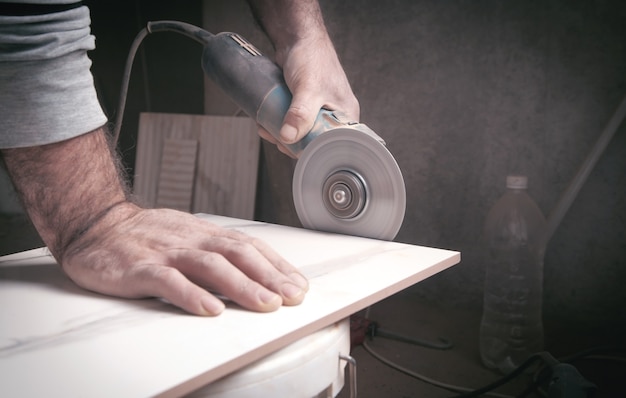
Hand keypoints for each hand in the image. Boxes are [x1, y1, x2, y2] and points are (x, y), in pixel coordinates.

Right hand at [61, 203, 308, 315]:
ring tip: (265, 304)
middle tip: (292, 297)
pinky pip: (168, 281)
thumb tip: (255, 274)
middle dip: (269, 275)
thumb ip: (215, 253)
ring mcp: (165, 253)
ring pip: (210, 266)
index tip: (298, 285)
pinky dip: (191, 295)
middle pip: (237, 254)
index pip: (248, 246)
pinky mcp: (139, 268)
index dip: (276, 265)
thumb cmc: (146, 236)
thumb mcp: (187, 237)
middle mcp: (190, 240)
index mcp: (204, 233)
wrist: (95, 225)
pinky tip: (209, 309)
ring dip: (241, 285)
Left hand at [258, 35, 359, 156]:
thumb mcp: (308, 88)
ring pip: (300, 132)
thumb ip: (300, 113)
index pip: (331, 145)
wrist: (297, 37)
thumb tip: (288, 137)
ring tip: (266, 128)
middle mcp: (334, 115)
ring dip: (281, 134)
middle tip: (274, 137)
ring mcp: (318, 110)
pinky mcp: (303, 105)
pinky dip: (279, 124)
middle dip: (291, 142)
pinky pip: (292, 121)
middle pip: (313, 141)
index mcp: (346, 116)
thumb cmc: (312, 57)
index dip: (310, 150)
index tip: (290, 148)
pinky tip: (266, 122)